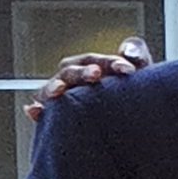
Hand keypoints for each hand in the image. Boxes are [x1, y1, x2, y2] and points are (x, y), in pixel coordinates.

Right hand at [25, 37, 152, 120]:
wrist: (137, 125)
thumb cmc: (135, 94)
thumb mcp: (141, 74)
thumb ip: (137, 55)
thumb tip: (126, 53)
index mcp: (90, 67)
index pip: (95, 60)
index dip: (110, 62)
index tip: (129, 70)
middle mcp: (72, 80)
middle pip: (70, 72)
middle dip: (82, 72)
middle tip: (96, 74)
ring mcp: (62, 98)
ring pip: (50, 89)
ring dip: (53, 88)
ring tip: (60, 90)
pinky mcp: (56, 118)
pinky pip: (42, 114)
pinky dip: (37, 111)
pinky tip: (36, 111)